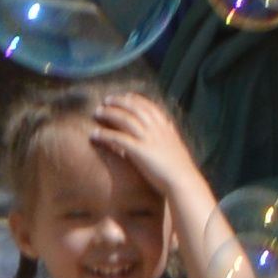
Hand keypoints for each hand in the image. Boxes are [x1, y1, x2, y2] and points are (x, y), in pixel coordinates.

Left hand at [89, 83, 207, 211]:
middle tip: (107, 100)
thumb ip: (170, 134)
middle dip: (120, 102)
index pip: (150, 106)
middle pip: (135, 108)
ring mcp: (148, 139)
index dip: (136, 100)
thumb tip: (169, 126)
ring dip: (109, 113)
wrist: (183, 181)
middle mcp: (157, 129)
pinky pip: (118, 138)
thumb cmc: (180, 169)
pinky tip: (95, 134)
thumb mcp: (177, 145)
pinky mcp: (139, 151)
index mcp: (166, 127)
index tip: (127, 96)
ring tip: (97, 112)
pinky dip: (105, 134)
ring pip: (125, 119)